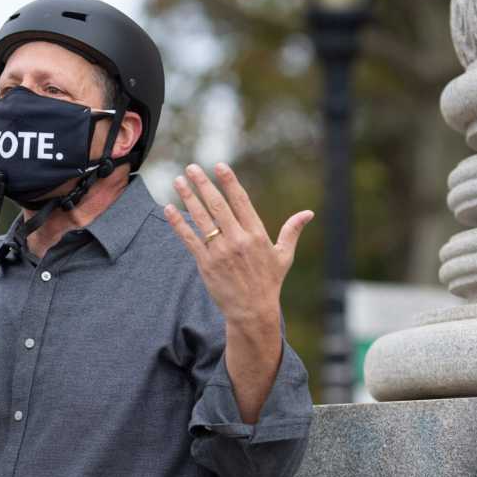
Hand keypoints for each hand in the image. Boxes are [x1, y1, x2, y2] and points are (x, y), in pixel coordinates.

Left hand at [163, 163, 312, 325]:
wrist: (252, 311)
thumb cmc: (269, 282)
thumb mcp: (284, 256)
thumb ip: (292, 231)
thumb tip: (308, 213)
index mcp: (257, 234)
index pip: (241, 201)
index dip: (229, 182)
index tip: (219, 165)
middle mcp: (238, 240)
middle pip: (217, 206)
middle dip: (203, 184)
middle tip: (191, 168)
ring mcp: (220, 252)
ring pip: (201, 219)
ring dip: (188, 198)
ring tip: (178, 181)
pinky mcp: (206, 263)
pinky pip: (189, 239)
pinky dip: (178, 223)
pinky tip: (168, 208)